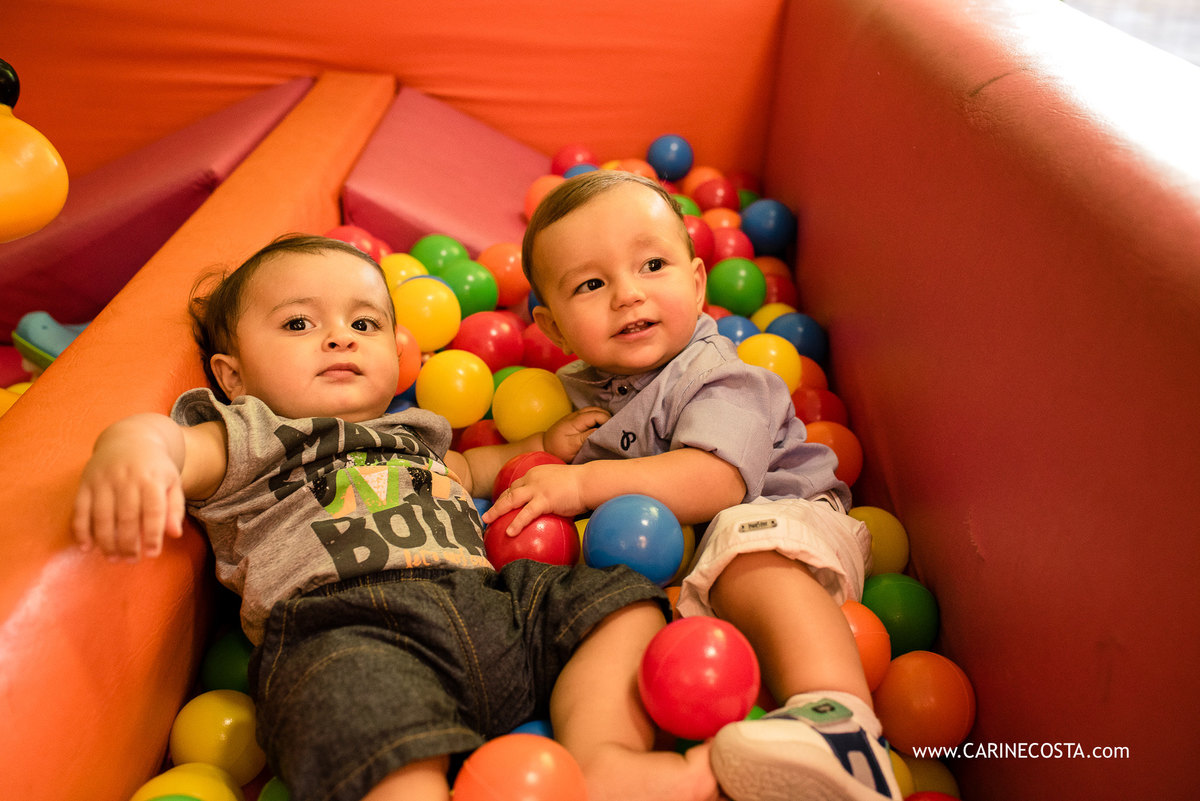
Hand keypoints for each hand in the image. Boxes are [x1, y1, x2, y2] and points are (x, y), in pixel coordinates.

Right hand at [72, 423, 185, 560]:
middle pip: (126, 517)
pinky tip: (87, 547)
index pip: (153, 511)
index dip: (152, 534)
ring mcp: (103, 480)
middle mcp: (126, 479)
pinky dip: (81, 530)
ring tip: (113, 558)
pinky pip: (80, 510)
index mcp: (152, 479)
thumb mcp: (172, 482)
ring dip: (106, 542)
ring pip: (102, 517)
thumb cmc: (155, 467)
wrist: (130, 438)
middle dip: (128, 543)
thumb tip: (175, 534)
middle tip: (131, 561)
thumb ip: (175, 508)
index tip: (152, 554)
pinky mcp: (85, 483)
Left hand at [482, 463, 589, 534]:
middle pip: (509, 492)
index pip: (517, 484)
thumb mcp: (562, 484)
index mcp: (536, 473)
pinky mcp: (544, 500)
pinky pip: (526, 514)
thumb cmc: (581, 485)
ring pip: (511, 500)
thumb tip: (554, 508)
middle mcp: (532, 478)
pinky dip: (516, 523)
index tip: (501, 505)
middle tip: (486, 515)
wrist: (589, 482)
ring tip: (487, 522)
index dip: (507, 495)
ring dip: (497, 511)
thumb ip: (553, 493)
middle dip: (497, 504)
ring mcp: (537, 488)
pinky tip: (509, 532)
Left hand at [543, 406, 609, 463]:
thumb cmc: (558, 448)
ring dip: (605, 419)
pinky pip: (593, 415)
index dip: (609, 422)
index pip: (599, 415)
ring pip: (597, 412)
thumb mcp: (572, 445)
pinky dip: (600, 420)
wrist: (544, 446)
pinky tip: (602, 430)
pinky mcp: (578, 419)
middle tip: (614, 433)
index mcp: (577, 420)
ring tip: (610, 432)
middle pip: (600, 411)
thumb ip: (587, 437)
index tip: (614, 433)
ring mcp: (578, 415)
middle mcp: (578, 414)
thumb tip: (602, 431)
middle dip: (609, 420)